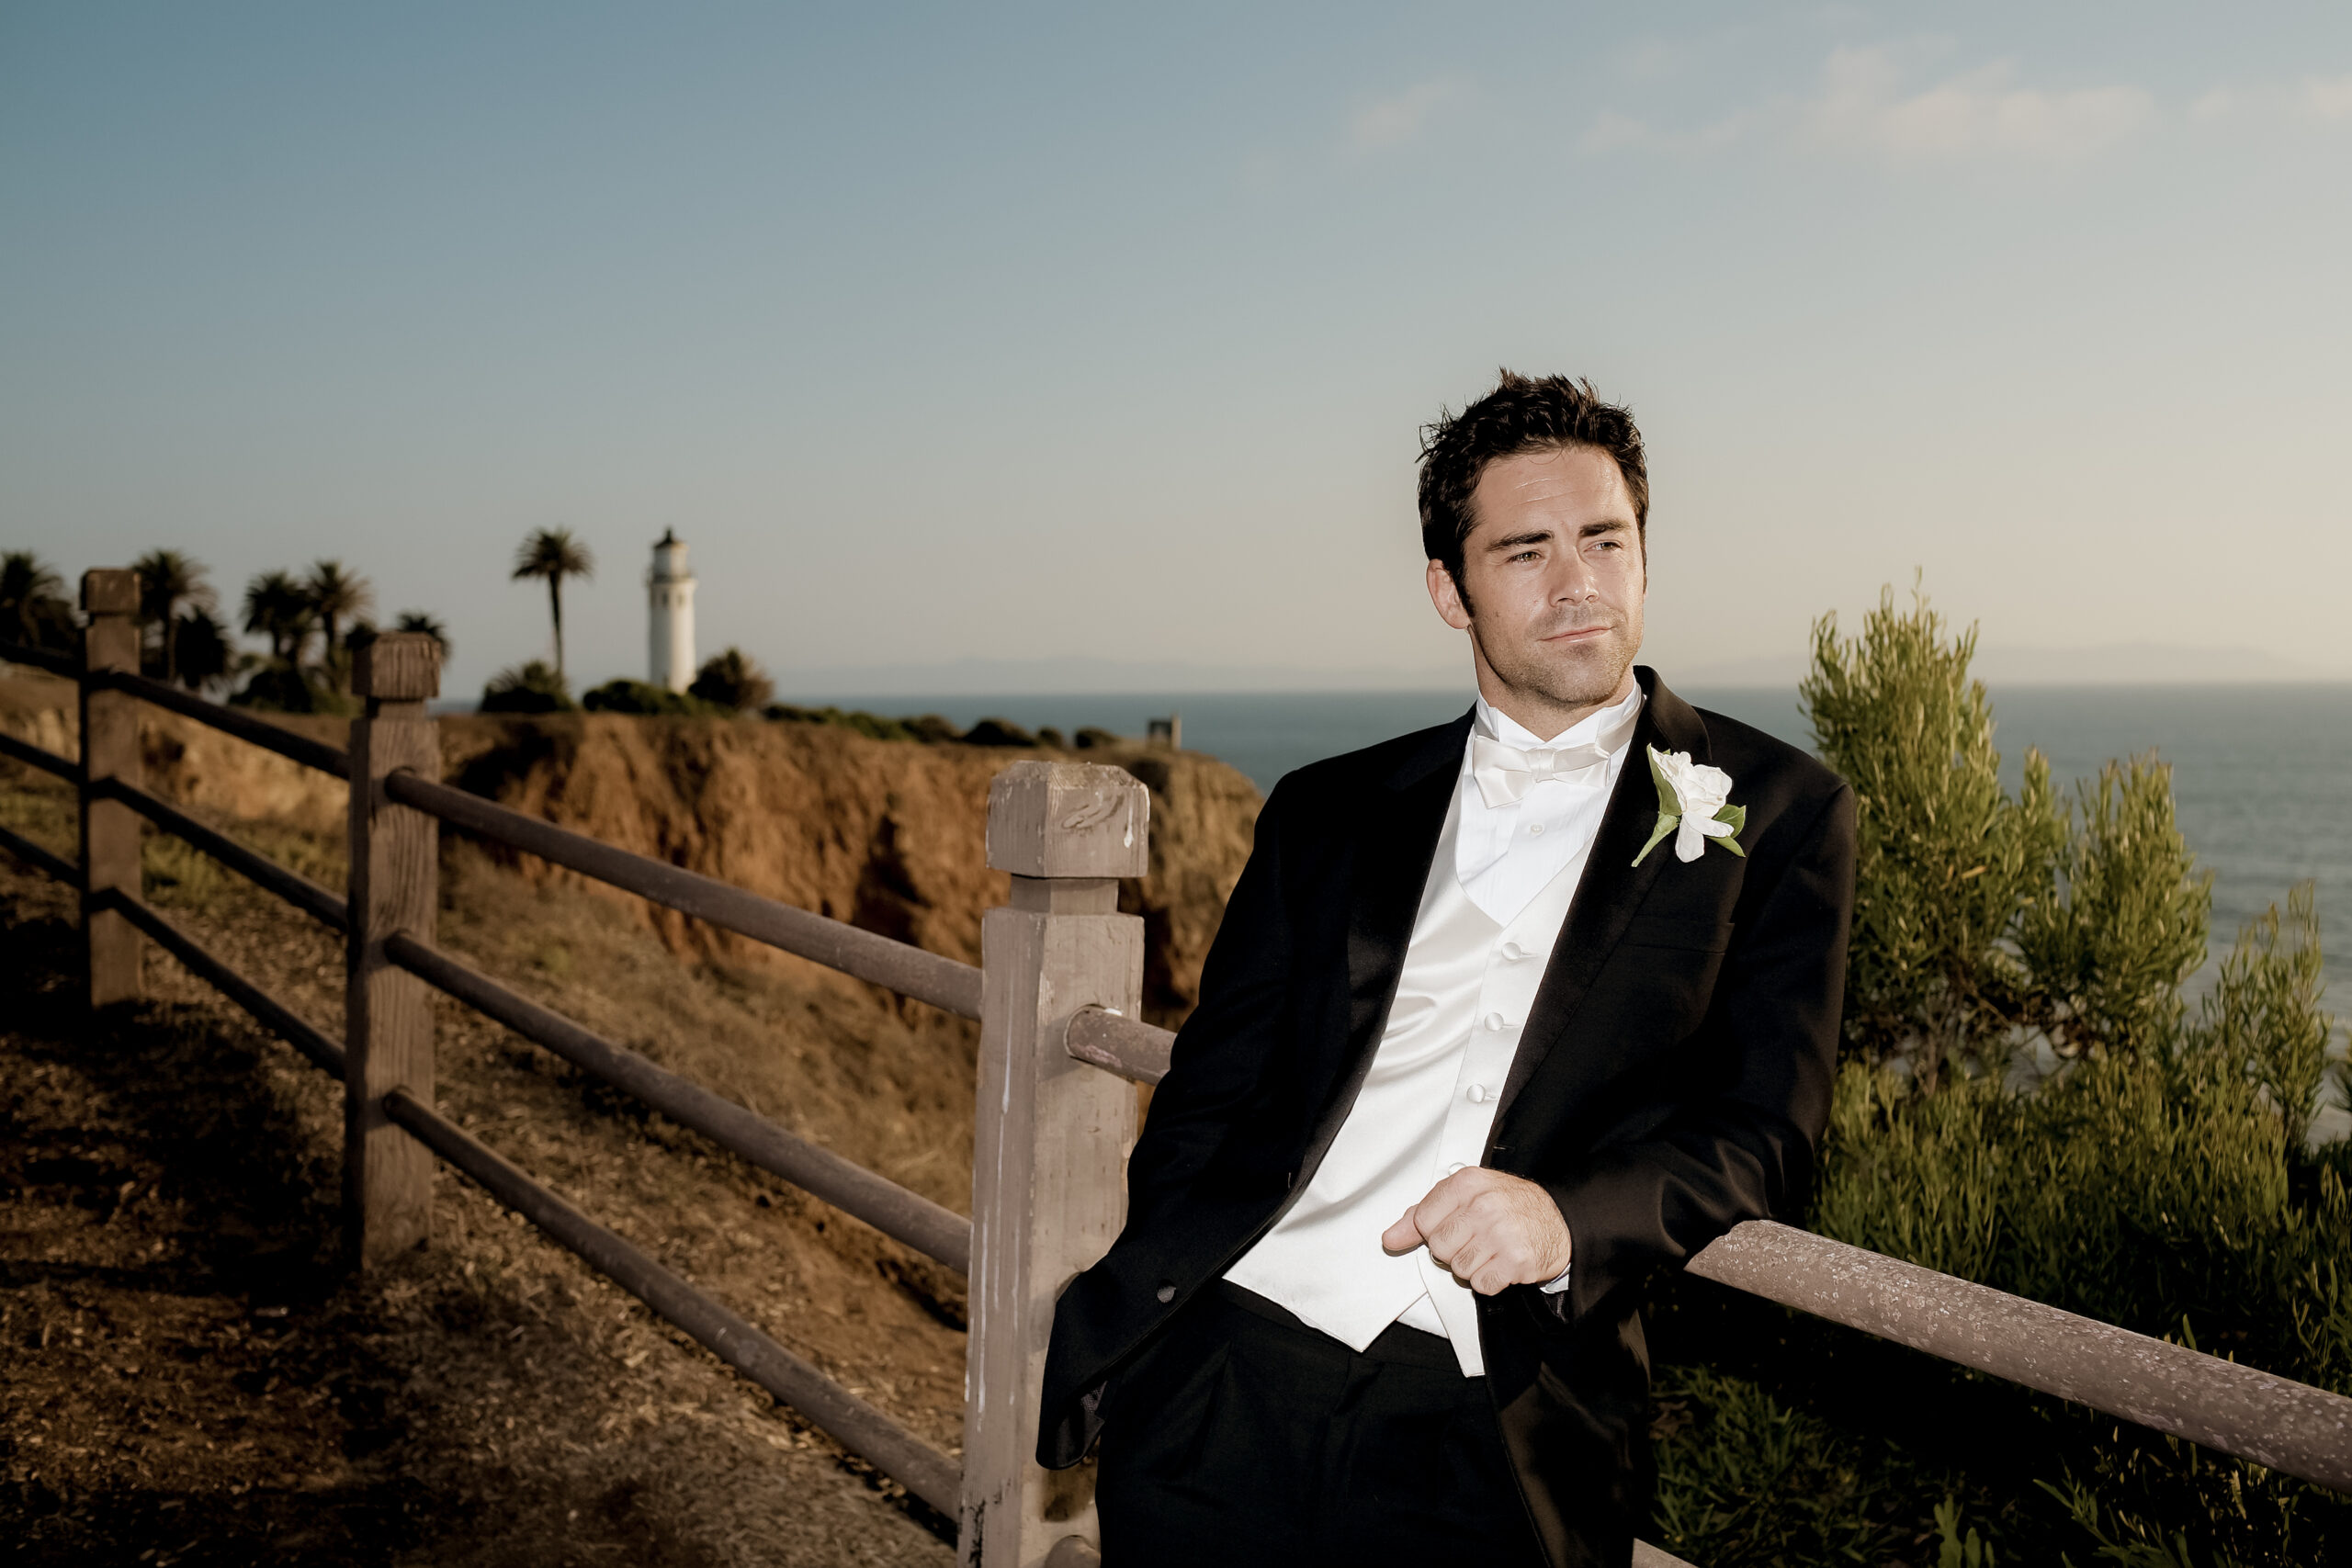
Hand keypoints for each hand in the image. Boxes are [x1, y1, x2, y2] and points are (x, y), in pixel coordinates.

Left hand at [1380, 1168, 1571, 1295]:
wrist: (1561, 1221)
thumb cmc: (1513, 1206)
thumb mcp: (1469, 1195)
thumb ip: (1426, 1213)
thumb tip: (1391, 1237)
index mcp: (1468, 1183)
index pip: (1423, 1219)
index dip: (1434, 1230)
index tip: (1452, 1227)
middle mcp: (1484, 1205)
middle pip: (1438, 1247)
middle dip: (1454, 1250)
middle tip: (1477, 1239)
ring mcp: (1500, 1233)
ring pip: (1458, 1269)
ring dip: (1473, 1267)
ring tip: (1492, 1250)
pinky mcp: (1515, 1261)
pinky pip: (1480, 1284)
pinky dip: (1490, 1280)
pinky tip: (1502, 1263)